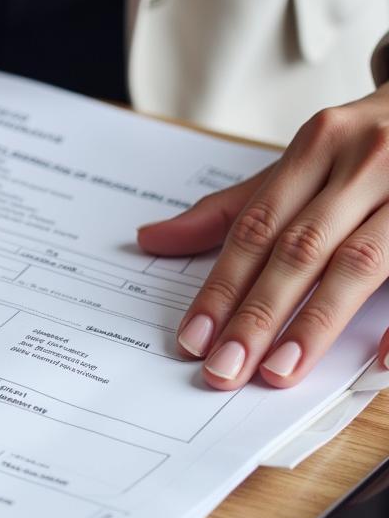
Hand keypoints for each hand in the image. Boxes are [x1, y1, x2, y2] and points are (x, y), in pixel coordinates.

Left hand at [137, 87, 388, 388]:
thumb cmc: (369, 146)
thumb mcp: (304, 161)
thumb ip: (233, 209)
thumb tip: (150, 240)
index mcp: (320, 145)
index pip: (256, 226)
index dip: (221, 285)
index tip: (192, 339)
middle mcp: (366, 161)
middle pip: (299, 248)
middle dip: (257, 314)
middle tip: (223, 369)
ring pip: (359, 263)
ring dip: (316, 323)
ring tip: (276, 372)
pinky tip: (378, 360)